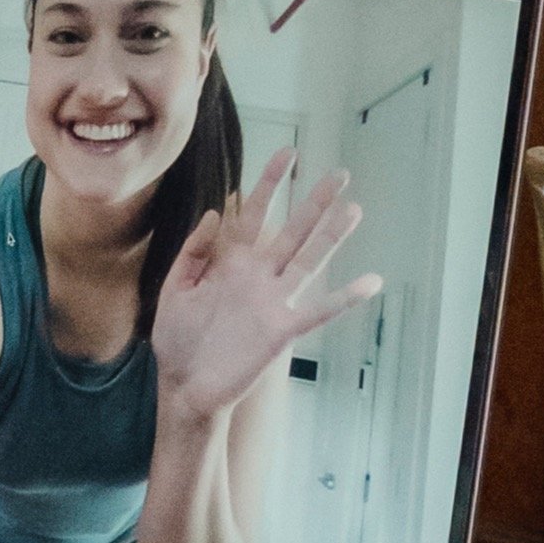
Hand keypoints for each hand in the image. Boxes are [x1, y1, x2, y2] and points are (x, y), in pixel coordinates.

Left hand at [152, 148, 381, 421]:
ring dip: (330, 237)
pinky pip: (318, 312)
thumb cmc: (177, 341)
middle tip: (339, 173)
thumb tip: (215, 212)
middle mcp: (257, 278)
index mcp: (230, 266)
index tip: (287, 154)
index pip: (254, 216)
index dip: (269, 185)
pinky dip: (343, 298)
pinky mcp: (281, 330)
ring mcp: (272, 302)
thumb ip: (194, 253)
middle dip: (313, 203)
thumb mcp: (174, 290)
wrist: (183, 387)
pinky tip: (369, 282)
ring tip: (353, 210)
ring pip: (307, 261)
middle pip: (291, 232)